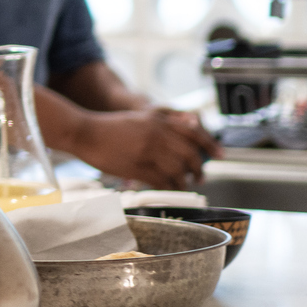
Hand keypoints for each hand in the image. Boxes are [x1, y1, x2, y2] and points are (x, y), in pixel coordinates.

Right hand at [69, 108, 217, 189]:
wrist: (85, 132)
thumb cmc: (110, 126)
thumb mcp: (141, 117)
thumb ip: (165, 121)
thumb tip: (193, 124)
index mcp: (158, 121)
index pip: (194, 132)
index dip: (211, 144)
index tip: (221, 154)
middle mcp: (156, 135)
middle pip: (190, 154)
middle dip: (199, 169)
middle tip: (201, 177)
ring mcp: (147, 152)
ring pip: (178, 170)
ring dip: (185, 181)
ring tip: (184, 185)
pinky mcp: (137, 167)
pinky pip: (162, 181)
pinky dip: (170, 187)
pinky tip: (170, 188)